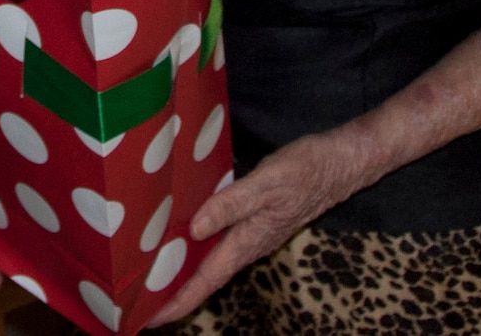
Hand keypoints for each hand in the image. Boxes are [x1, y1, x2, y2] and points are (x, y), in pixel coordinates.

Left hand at [146, 132, 362, 325]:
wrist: (339, 163)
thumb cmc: (305, 171)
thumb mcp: (266, 183)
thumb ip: (230, 205)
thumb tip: (196, 228)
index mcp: (248, 242)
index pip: (207, 280)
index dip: (179, 301)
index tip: (152, 318)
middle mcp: (248, 244)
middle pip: (206, 277)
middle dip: (175, 292)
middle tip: (140, 299)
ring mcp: (254, 234)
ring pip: (213, 260)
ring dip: (185, 270)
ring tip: (153, 272)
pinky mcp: (256, 220)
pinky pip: (220, 241)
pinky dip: (199, 246)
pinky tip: (184, 235)